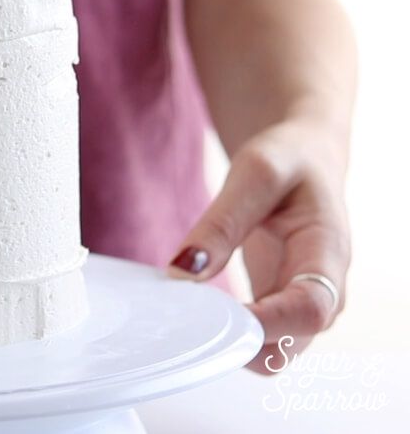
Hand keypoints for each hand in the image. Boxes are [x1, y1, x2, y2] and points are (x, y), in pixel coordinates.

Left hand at [167, 114, 350, 374]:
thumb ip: (221, 223)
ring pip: (274, 350)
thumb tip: (183, 272)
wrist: (304, 158)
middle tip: (189, 317)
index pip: (311, 309)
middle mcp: (323, 287)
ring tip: (189, 310)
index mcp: (326, 251)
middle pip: (292, 342)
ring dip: (232, 343)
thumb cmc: (288, 160)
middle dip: (242, 341)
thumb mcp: (255, 173)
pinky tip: (196, 311)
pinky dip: (228, 334)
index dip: (267, 324)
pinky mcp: (278, 303)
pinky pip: (258, 337)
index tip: (217, 319)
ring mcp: (301, 300)